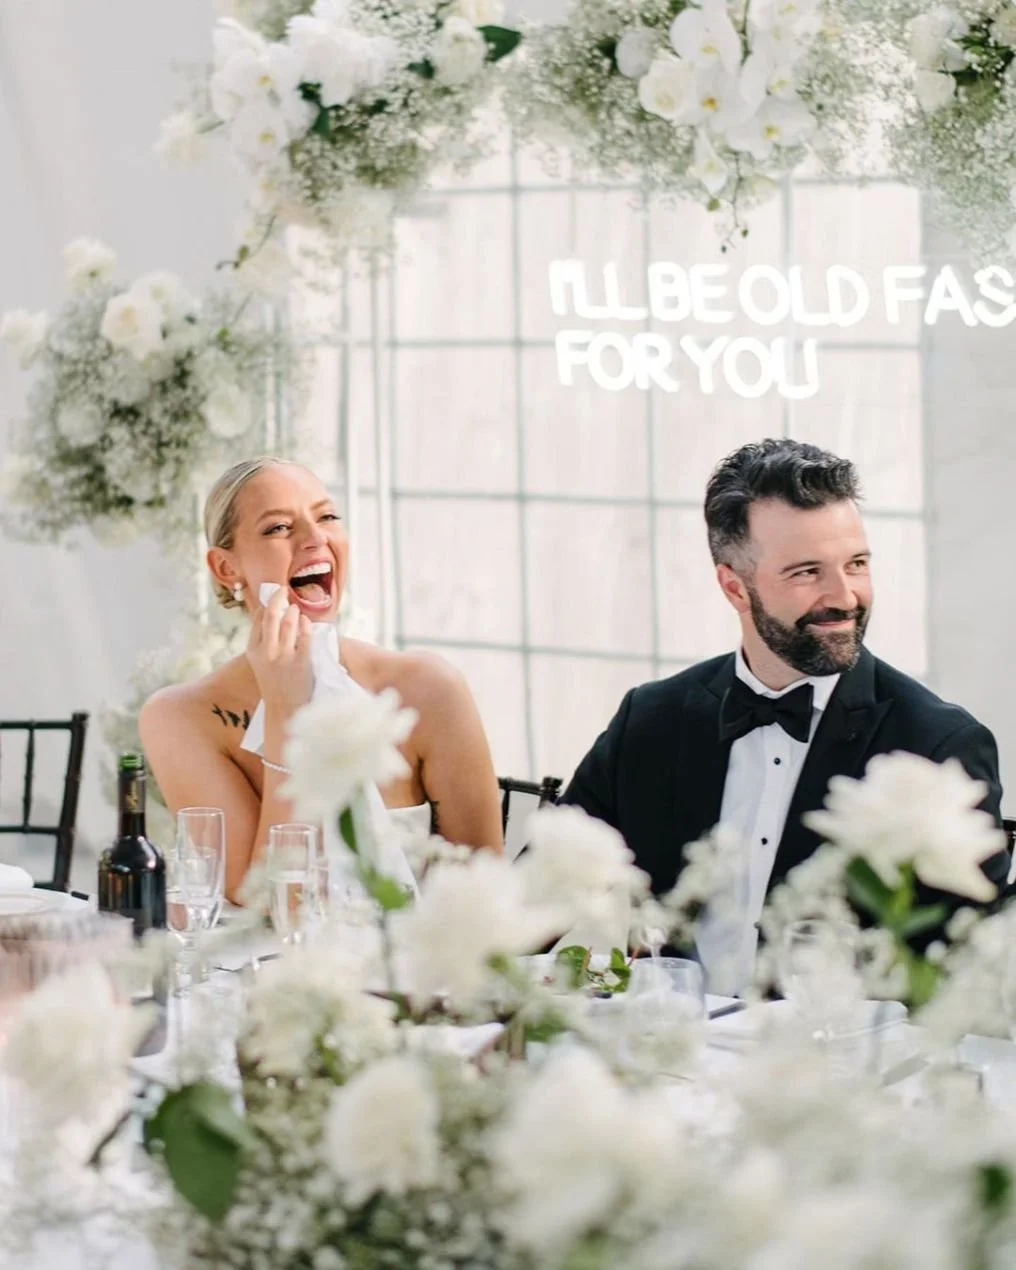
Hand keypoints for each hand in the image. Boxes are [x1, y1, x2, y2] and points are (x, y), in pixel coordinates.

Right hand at [245, 588, 312, 718]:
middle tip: (284, 589)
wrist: (285, 709)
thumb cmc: (274, 684)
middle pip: (271, 615)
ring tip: (295, 607)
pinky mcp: (301, 661)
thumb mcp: (261, 663)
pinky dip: (306, 624)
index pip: (257, 619)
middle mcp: (266, 652)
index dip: (266, 604)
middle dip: (277, 598)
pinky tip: (306, 621)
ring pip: (288, 622)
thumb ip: (263, 642)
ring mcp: (284, 656)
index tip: (273, 595)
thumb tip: (270, 615)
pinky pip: (305, 635)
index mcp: (253, 651)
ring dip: (293, 610)